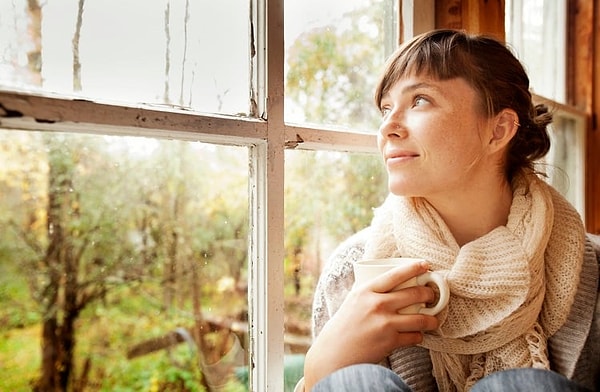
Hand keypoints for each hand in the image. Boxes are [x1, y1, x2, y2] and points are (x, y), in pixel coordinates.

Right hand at [303, 260, 439, 389]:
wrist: (334, 353)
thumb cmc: (344, 326)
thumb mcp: (353, 301)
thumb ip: (369, 291)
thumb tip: (389, 282)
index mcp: (366, 291)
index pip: (395, 275)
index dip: (413, 268)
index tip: (425, 265)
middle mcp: (377, 304)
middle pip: (414, 294)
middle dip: (429, 294)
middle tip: (431, 296)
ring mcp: (384, 323)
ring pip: (420, 318)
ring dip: (431, 319)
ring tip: (433, 320)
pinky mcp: (390, 341)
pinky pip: (414, 336)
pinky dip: (418, 336)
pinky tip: (416, 335)